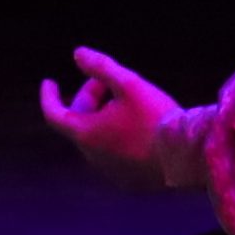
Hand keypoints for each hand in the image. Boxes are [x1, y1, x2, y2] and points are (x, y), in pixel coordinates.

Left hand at [40, 45, 184, 193]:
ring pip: (97, 138)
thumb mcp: (129, 84)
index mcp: (85, 134)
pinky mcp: (127, 180)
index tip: (49, 82)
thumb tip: (78, 53)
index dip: (49, 96)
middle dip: (89, 98)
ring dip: (104, 118)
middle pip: (79, 122)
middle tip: (108, 82)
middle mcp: (91, 156)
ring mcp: (109, 170)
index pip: (54, 114)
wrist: (185, 157)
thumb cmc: (155, 117)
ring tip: (129, 102)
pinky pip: (113, 154)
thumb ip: (101, 67)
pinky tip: (141, 127)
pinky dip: (117, 137)